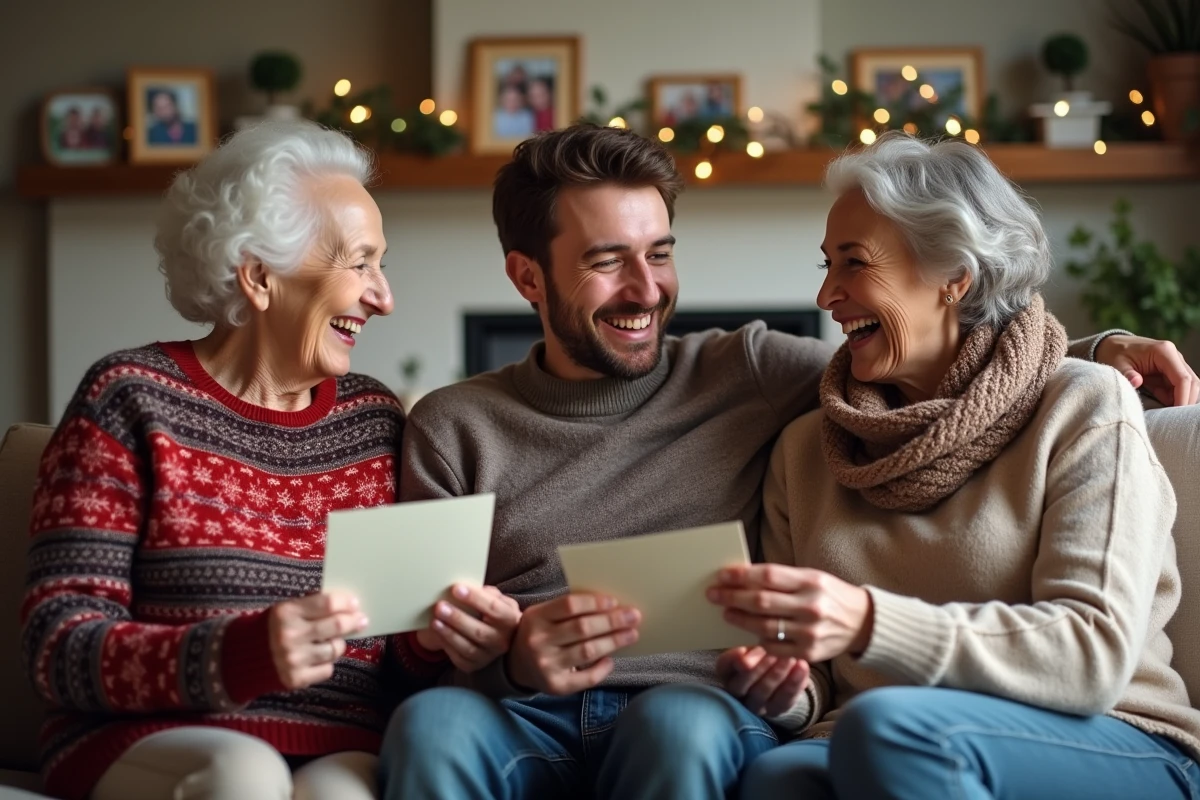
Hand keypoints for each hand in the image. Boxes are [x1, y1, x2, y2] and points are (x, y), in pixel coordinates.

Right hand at [267, 591, 367, 689]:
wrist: (244, 658)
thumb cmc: (274, 629)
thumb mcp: (286, 610)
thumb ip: (312, 606)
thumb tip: (347, 604)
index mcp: (286, 612)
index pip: (327, 603)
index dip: (345, 603)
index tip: (355, 604)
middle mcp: (289, 636)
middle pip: (336, 626)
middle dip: (353, 622)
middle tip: (361, 620)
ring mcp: (293, 659)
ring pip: (335, 649)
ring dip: (338, 644)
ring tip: (332, 641)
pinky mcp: (296, 679)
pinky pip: (327, 670)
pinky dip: (327, 663)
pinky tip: (317, 658)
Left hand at [415, 584, 521, 672]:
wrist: (492, 632)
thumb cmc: (491, 610)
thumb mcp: (495, 598)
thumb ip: (487, 593)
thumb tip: (470, 587)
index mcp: (511, 619)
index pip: (494, 609)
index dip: (475, 598)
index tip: (456, 588)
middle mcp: (503, 641)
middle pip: (479, 631)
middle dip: (458, 618)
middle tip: (440, 606)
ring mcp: (489, 655)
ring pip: (467, 647)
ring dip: (449, 633)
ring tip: (435, 620)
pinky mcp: (474, 665)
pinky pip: (459, 658)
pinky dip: (447, 645)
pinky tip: (438, 632)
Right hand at [505, 593, 640, 694]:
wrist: (516, 665)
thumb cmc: (540, 633)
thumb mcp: (544, 615)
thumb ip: (569, 610)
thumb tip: (611, 606)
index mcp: (536, 617)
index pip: (569, 605)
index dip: (594, 602)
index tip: (614, 601)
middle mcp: (539, 641)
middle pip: (582, 628)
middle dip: (612, 621)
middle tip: (634, 616)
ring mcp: (546, 665)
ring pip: (587, 651)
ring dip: (613, 641)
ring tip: (631, 634)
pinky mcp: (556, 686)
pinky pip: (586, 678)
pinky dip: (602, 668)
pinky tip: (611, 660)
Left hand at [708, 564, 871, 662]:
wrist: (864, 622)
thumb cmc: (830, 594)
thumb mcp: (811, 577)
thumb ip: (781, 579)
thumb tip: (741, 577)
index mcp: (811, 581)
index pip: (767, 576)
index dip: (740, 576)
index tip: (721, 575)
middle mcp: (811, 606)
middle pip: (760, 602)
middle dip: (732, 597)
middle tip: (713, 595)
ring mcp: (810, 632)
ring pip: (763, 627)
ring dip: (739, 620)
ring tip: (727, 613)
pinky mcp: (809, 653)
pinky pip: (773, 647)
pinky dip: (758, 639)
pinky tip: (750, 631)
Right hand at [716, 646, 809, 716]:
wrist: (782, 678)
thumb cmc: (762, 658)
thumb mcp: (754, 650)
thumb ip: (750, 653)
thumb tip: (744, 654)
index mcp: (726, 673)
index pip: (725, 667)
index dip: (733, 659)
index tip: (743, 649)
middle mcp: (737, 693)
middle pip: (743, 683)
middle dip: (758, 667)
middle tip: (773, 653)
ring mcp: (756, 705)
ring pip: (763, 692)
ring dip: (777, 674)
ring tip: (790, 658)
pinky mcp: (775, 711)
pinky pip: (784, 699)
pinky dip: (795, 682)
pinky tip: (802, 666)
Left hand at [1095, 334, 1198, 406]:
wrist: (1111, 345)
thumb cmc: (1114, 354)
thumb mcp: (1116, 365)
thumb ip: (1126, 374)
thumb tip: (1136, 381)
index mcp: (1163, 352)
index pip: (1183, 378)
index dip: (1182, 397)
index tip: (1175, 414)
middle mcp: (1174, 355)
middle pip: (1191, 382)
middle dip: (1185, 400)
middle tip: (1174, 418)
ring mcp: (1174, 362)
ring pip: (1188, 385)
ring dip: (1180, 399)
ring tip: (1166, 414)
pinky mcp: (1170, 370)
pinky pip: (1178, 386)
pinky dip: (1173, 397)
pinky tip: (1162, 406)